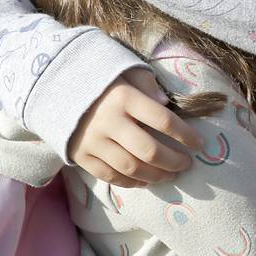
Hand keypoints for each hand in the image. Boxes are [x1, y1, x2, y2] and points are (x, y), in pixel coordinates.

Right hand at [66, 67, 200, 186]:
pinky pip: (110, 176)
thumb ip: (148, 86)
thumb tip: (167, 106)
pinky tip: (145, 181)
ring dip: (156, 176)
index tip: (200, 144)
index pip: (163, 121)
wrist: (55, 88)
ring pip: (131, 167)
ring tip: (170, 174)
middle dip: (174, 161)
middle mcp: (109, 121)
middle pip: (149, 150)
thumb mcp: (126, 72)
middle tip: (186, 164)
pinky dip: (131, 182)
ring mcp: (94, 141)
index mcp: (124, 97)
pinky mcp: (81, 155)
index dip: (186, 135)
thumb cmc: (102, 80)